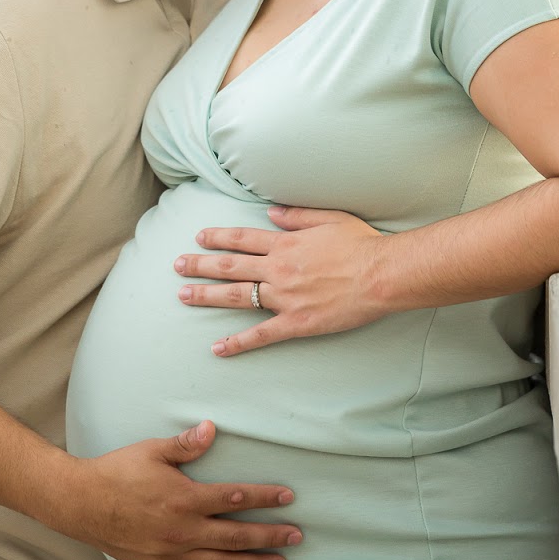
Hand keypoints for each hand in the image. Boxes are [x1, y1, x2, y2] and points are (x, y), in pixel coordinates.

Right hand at [65, 420, 300, 559]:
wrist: (81, 504)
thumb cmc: (117, 472)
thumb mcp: (152, 451)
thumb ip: (186, 444)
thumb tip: (212, 428)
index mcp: (186, 499)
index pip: (236, 499)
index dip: (265, 498)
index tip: (289, 497)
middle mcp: (184, 531)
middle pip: (237, 537)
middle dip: (270, 536)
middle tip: (297, 537)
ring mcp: (173, 555)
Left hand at [174, 206, 388, 354]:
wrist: (382, 275)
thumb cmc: (362, 244)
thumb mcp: (330, 218)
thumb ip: (297, 215)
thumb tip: (270, 211)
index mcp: (285, 243)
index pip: (241, 239)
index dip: (218, 237)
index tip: (199, 238)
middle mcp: (278, 268)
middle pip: (229, 266)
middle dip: (199, 265)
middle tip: (176, 266)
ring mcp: (284, 297)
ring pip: (236, 296)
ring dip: (206, 296)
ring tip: (183, 296)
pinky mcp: (296, 322)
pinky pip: (260, 334)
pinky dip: (237, 343)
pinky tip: (218, 348)